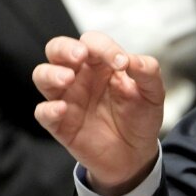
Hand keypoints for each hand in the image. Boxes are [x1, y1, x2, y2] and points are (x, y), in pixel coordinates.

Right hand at [33, 31, 163, 195]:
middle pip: (57, 49)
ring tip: (67, 79)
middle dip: (64, 48)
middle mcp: (80, 76)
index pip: (92, 42)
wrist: (136, 154)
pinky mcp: (60, 123)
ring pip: (42, 75)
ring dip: (51, 73)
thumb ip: (148, 71)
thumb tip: (132, 59)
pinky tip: (62, 109)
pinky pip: (43, 112)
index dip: (103, 47)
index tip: (121, 63)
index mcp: (101, 63)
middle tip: (80, 55)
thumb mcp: (153, 93)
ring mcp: (67, 98)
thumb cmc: (140, 117)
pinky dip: (48, 109)